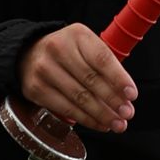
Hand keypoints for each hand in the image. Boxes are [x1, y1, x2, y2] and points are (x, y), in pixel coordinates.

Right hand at [19, 25, 135, 134]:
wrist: (28, 54)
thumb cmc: (67, 53)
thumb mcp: (85, 46)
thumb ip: (105, 65)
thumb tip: (125, 96)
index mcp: (77, 35)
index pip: (101, 58)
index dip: (119, 78)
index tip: (131, 94)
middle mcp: (58, 49)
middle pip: (91, 80)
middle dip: (113, 100)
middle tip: (127, 113)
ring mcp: (44, 69)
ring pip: (79, 97)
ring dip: (102, 114)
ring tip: (117, 124)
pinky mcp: (35, 89)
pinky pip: (66, 109)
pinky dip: (86, 119)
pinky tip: (99, 124)